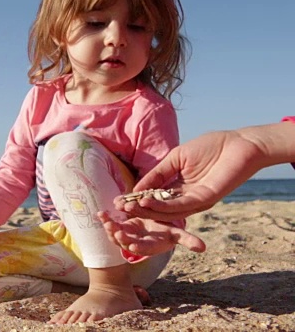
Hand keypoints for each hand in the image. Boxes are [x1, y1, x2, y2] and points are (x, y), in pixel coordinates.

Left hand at [98, 211, 205, 255]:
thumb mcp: (177, 233)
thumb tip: (203, 248)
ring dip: (110, 229)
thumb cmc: (167, 230)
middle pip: (127, 244)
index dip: (139, 248)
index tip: (133, 246)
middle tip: (117, 234)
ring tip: (107, 221)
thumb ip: (187, 240)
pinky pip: (109, 226)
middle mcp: (137, 243)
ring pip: (115, 236)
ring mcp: (126, 236)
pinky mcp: (118, 228)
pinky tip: (100, 213)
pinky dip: (105, 220)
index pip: (145, 249)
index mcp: (151, 245)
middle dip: (122, 240)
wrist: (152, 226)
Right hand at [114, 129, 264, 220]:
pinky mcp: (204, 200)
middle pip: (157, 208)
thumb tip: (137, 189)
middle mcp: (185, 197)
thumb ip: (157, 174)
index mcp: (177, 187)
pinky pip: (179, 206)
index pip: (152, 197)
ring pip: (166, 211)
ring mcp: (194, 201)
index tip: (118, 201)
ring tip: (129, 206)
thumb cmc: (210, 147)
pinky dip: (162, 206)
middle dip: (137, 209)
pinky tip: (147, 201)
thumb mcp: (175, 158)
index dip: (135, 199)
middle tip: (119, 209)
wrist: (239, 144)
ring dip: (146, 210)